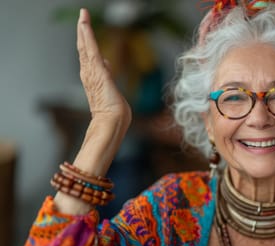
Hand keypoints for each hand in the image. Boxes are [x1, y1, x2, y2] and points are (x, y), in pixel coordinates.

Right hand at [77, 8, 130, 126]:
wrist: (112, 122)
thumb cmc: (114, 113)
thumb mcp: (112, 90)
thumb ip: (107, 76)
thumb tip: (107, 64)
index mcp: (93, 79)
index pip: (88, 57)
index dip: (86, 42)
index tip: (86, 30)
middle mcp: (89, 74)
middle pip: (84, 49)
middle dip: (83, 32)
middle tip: (82, 16)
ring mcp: (92, 72)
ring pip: (85, 46)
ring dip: (84, 30)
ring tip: (83, 16)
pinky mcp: (98, 70)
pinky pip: (91, 49)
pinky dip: (87, 35)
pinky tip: (85, 24)